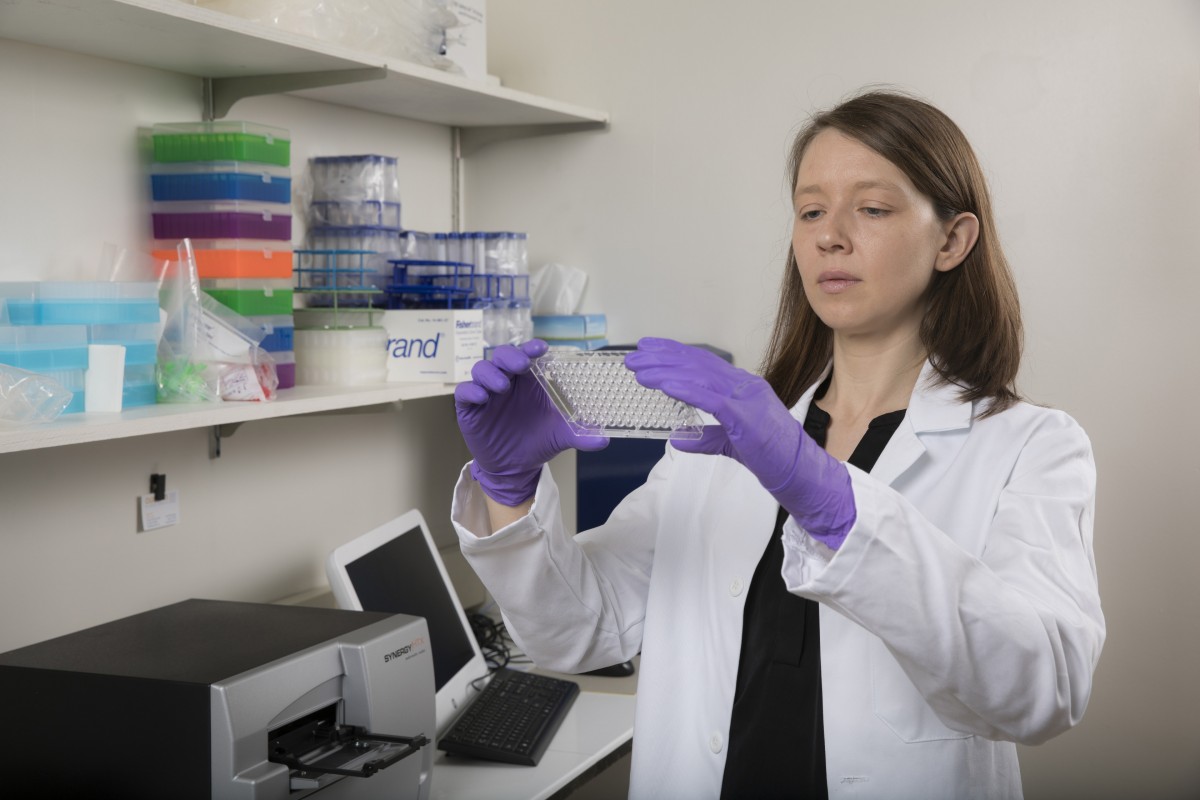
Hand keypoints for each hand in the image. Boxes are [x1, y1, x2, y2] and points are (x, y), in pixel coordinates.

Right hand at [455, 339, 607, 505]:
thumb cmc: (537, 442)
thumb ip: (580, 435)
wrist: (515, 468)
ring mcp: (486, 394)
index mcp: (528, 381)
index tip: (541, 348)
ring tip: (502, 385)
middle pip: (501, 356)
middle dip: (509, 356)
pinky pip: (465, 393)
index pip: (527, 355)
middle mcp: (506, 382)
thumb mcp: (561, 437)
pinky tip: (482, 397)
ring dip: (490, 373)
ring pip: (481, 369)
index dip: (531, 348)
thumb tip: (603, 440)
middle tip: (520, 364)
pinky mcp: (469, 409)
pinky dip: (471, 391)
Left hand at [625, 337, 855, 547]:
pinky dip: (685, 388)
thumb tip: (677, 438)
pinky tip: (664, 385)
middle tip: (634, 356)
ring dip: (665, 371)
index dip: (674, 354)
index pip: (703, 364)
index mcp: (743, 388)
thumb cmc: (773, 458)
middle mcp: (744, 386)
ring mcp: (746, 397)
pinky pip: (710, 397)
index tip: (649, 349)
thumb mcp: (730, 444)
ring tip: (640, 369)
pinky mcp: (745, 415)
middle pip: (696, 364)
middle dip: (662, 358)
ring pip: (699, 376)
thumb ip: (706, 438)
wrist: (802, 472)